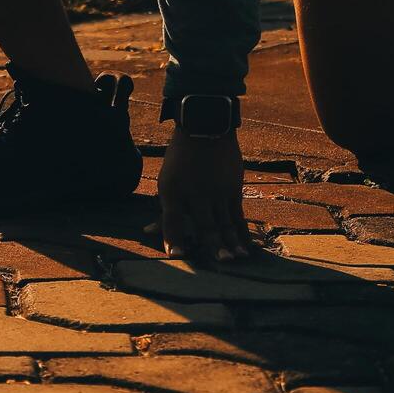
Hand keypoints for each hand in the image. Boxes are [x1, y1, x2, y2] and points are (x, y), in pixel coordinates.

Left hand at [156, 127, 249, 261]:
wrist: (205, 130)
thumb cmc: (180, 162)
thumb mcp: (167, 182)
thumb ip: (164, 210)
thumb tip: (148, 232)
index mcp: (173, 192)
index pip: (171, 218)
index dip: (173, 237)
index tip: (176, 255)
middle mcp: (195, 194)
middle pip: (204, 223)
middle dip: (212, 245)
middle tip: (220, 262)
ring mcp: (216, 192)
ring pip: (225, 222)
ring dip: (231, 242)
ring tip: (235, 260)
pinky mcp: (232, 190)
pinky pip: (238, 216)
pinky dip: (242, 233)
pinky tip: (245, 247)